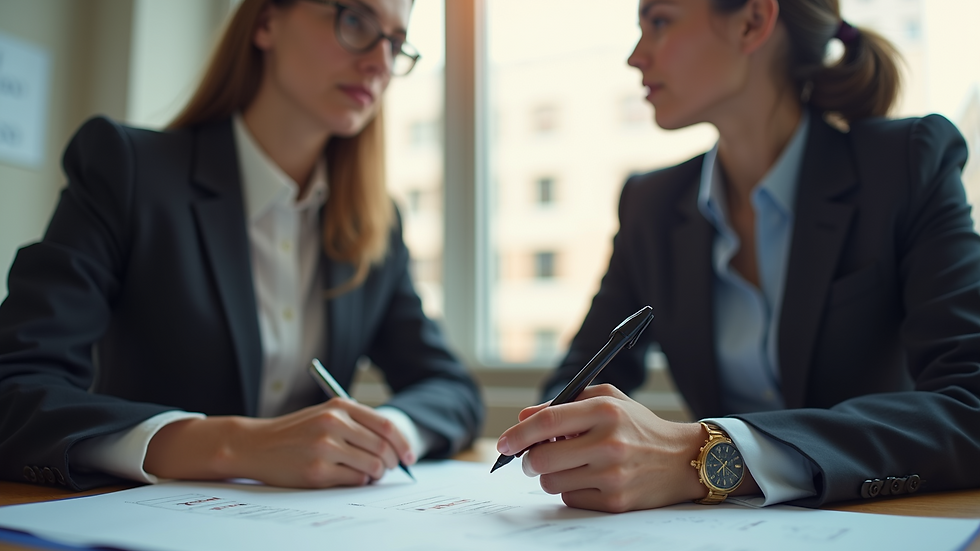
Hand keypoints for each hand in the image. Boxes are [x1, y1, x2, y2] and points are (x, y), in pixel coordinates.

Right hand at [145, 398, 414, 487]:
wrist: (256, 445)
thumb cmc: (296, 432)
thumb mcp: (325, 415)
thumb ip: (357, 424)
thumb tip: (395, 447)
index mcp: (339, 407)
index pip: (386, 426)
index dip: (403, 444)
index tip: (409, 458)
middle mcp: (334, 424)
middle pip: (382, 449)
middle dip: (391, 464)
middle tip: (387, 471)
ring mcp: (325, 448)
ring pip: (372, 467)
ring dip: (375, 475)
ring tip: (366, 474)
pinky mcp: (317, 472)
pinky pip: (354, 481)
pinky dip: (358, 483)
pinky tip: (347, 478)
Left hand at [496, 384, 708, 511]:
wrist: (682, 458)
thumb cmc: (637, 425)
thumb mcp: (607, 399)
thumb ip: (563, 404)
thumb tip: (523, 418)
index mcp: (604, 411)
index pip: (547, 422)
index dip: (517, 434)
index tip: (502, 443)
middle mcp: (609, 443)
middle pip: (542, 459)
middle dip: (528, 461)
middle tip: (531, 458)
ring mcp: (613, 475)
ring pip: (552, 483)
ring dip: (550, 476)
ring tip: (570, 465)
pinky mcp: (616, 501)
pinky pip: (570, 499)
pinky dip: (571, 490)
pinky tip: (589, 479)